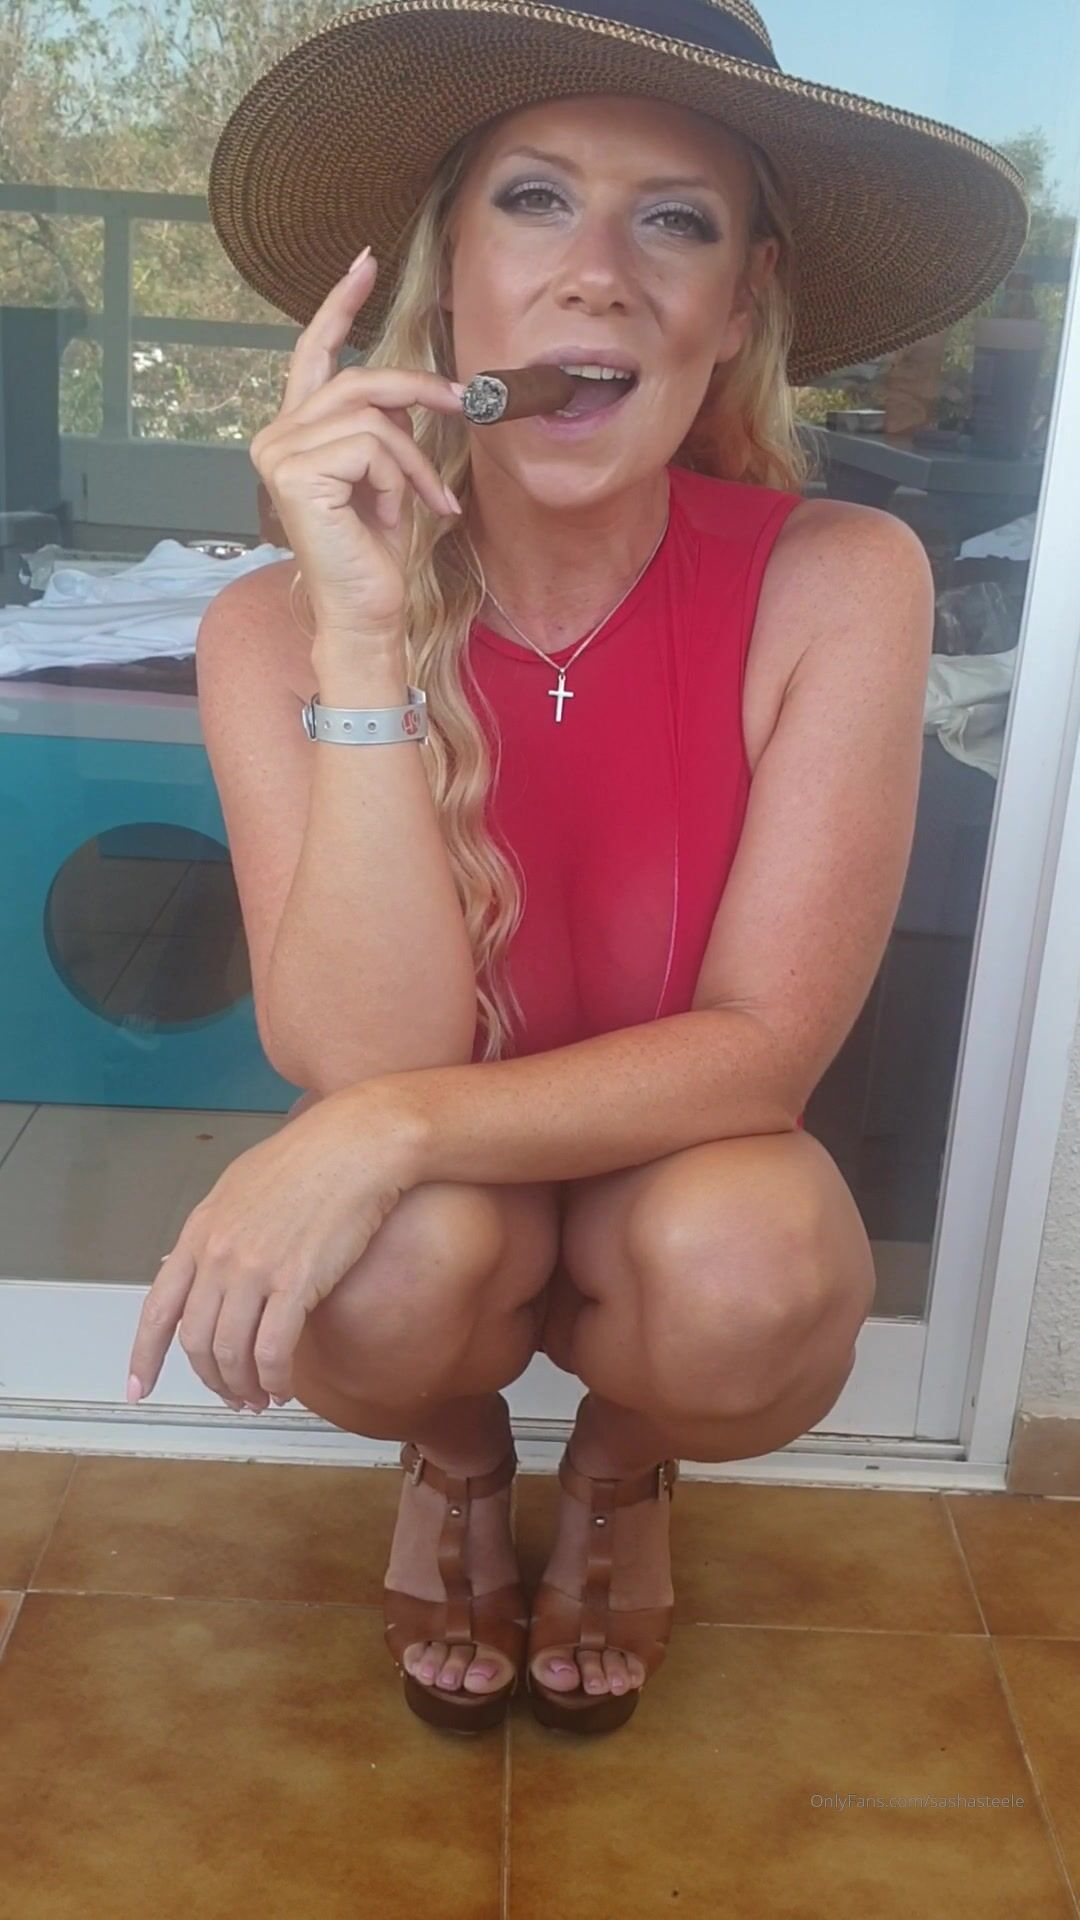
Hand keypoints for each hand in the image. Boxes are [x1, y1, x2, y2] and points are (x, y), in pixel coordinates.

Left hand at [125, 1083, 420, 1411]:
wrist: (356, 1145)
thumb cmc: (310, 1157)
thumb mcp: (241, 1186)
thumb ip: (217, 1230)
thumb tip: (204, 1264)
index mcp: (201, 1231)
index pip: (158, 1308)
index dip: (144, 1356)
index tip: (139, 1389)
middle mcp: (219, 1255)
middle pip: (196, 1341)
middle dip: (211, 1380)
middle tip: (230, 1396)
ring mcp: (255, 1270)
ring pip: (232, 1353)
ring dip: (243, 1387)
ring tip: (260, 1398)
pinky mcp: (296, 1283)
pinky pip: (273, 1351)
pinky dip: (275, 1379)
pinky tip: (285, 1386)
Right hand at [250, 250, 466, 647]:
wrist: (366, 610)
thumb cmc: (375, 553)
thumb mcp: (385, 475)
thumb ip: (384, 426)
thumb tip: (421, 388)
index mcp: (294, 432)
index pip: (313, 355)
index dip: (339, 306)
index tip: (365, 263)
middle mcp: (276, 437)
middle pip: (357, 381)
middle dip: (418, 389)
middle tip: (463, 403)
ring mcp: (279, 454)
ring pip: (373, 418)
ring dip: (412, 459)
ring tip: (421, 501)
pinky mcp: (295, 474)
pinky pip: (372, 446)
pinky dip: (398, 478)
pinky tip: (390, 514)